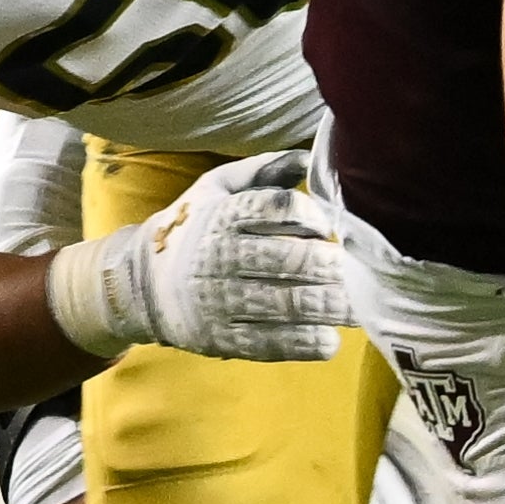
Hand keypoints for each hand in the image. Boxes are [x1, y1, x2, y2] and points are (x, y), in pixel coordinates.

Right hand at [47, 152, 351, 362]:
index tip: (329, 227)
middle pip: (284, 260)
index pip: (271, 208)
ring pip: (282, 304)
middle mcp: (217, 257)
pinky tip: (330, 341)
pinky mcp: (218, 338)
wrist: (141, 284)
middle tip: (363, 272)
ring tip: (360, 308)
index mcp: (220, 215)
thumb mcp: (216, 189)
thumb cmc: (193, 228)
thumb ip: (263, 172)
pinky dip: (302, 344)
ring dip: (327, 308)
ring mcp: (217, 302)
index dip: (308, 216)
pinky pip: (267, 343)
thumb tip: (308, 159)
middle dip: (329, 267)